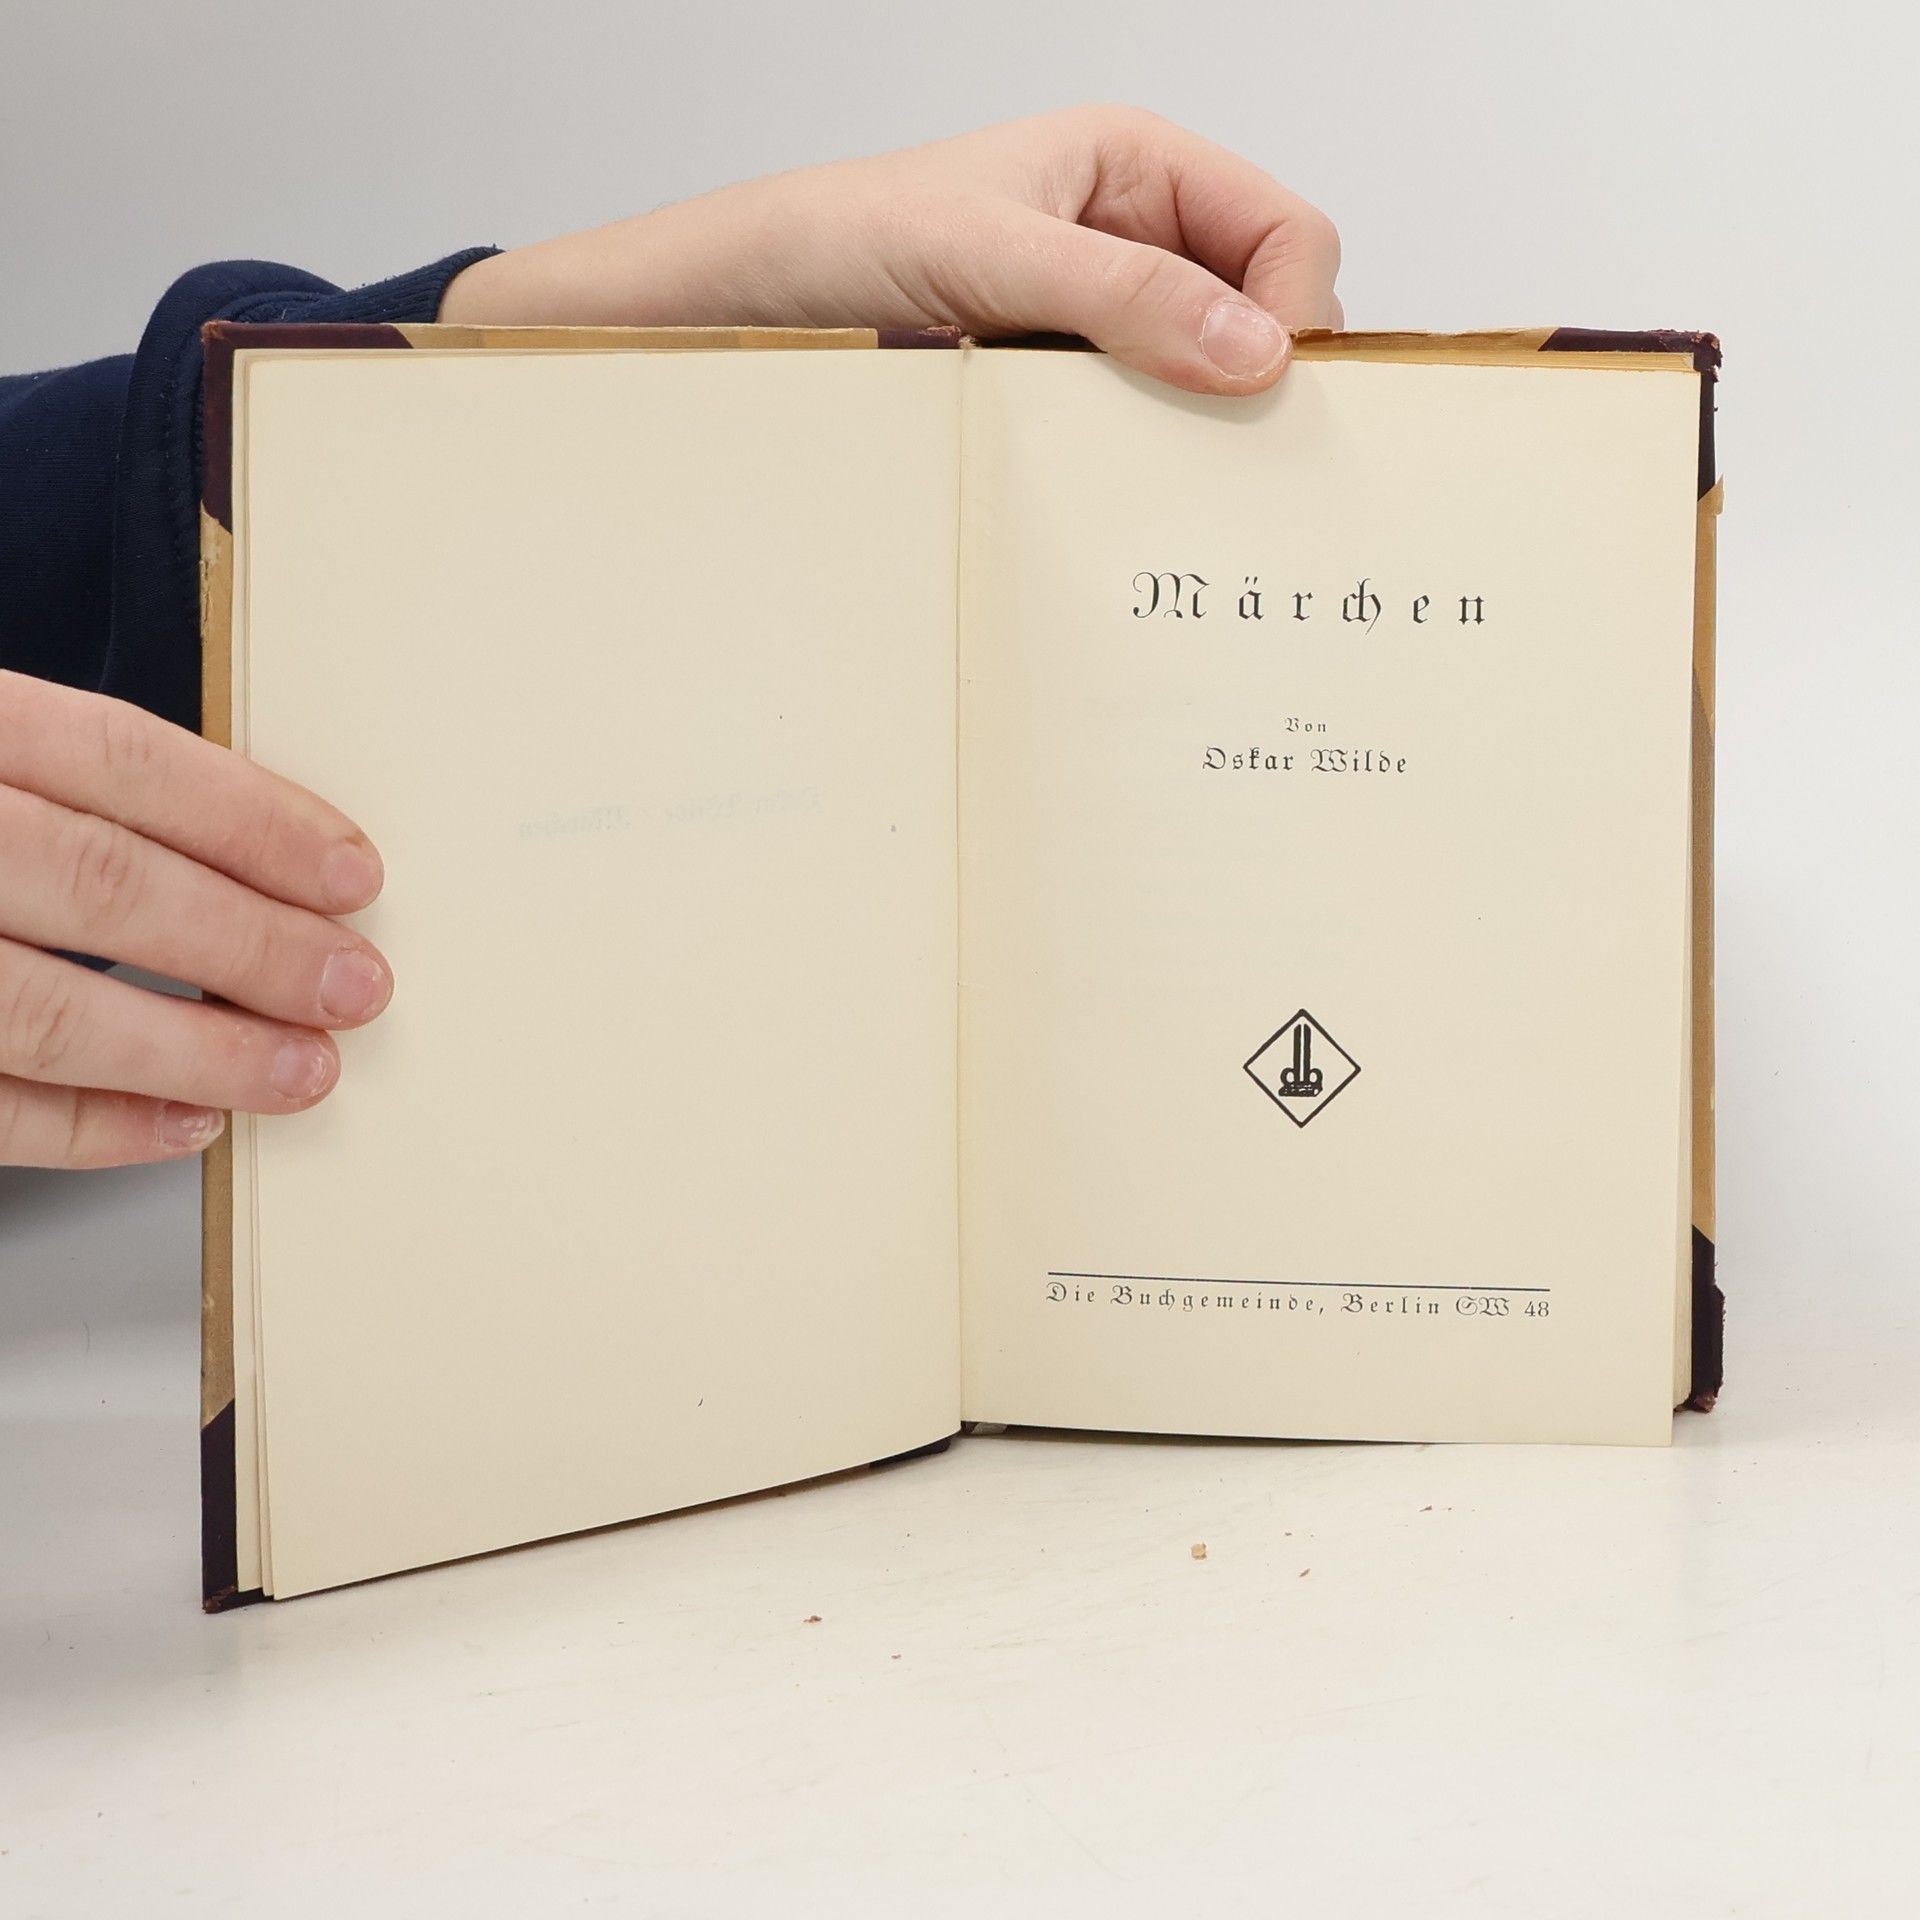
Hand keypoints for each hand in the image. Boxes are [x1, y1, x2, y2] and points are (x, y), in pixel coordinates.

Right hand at [0, 672, 392, 1168]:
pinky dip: (94, 1126)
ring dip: (197, 1048)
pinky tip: (183, 1122)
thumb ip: (54, 781)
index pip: (117, 758)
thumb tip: (246, 850)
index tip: (351, 873)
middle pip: (104, 882)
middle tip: (353, 985)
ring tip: (300, 1068)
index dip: (253, 819)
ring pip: (47, 1007)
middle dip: (253, 943)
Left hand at [439, 107, 1341, 395]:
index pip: (1285, 233)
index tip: (1262, 385)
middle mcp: (1131, 244)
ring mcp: (1099, 327)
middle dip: (1259, 377)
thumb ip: (1123, 296)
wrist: (734, 312)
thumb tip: (1256, 349)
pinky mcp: (1060, 395)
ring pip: (1208, 383)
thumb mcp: (986, 253)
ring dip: (1200, 429)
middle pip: (1264, 312)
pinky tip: (1118, 490)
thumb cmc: (838, 243)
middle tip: (1230, 450)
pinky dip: (1146, 462)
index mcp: (1134, 169)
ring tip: (1167, 477)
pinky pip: (1141, 432)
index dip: (1295, 309)